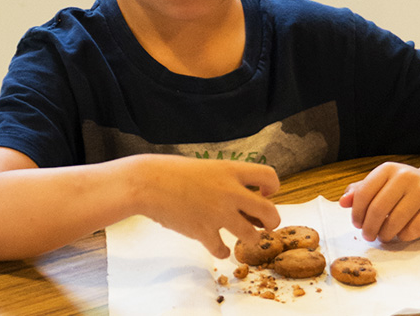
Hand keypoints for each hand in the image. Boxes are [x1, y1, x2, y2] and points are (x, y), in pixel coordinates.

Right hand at [131, 155, 280, 258]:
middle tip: (266, 225)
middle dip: (272, 222)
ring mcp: (218, 214)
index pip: (269, 176)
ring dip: (249, 239)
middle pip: (270, 212)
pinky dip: (222, 251)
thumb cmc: (172, 172)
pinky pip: (222, 250)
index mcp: (230, 171)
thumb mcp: (205, 167)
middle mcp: (229, 192)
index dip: (272, 188)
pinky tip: (218, 247)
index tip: (264, 194)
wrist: (147, 183)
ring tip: (242, 237)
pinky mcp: (203, 232)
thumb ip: (225, 181)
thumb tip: (242, 199)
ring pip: (251, 236)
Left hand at [338, 161, 419, 242]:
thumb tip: (342, 202)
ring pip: (394, 222)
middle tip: (367, 236)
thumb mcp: (381, 184)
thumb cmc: (403, 189)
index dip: (357, 212)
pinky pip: (412, 230)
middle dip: (369, 227)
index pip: (364, 193)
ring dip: (384, 234)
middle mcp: (406, 176)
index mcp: (388, 169)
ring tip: (382, 236)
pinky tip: (400, 234)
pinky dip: (402, 237)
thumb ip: (360, 192)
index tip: (356, 223)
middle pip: (378, 209)